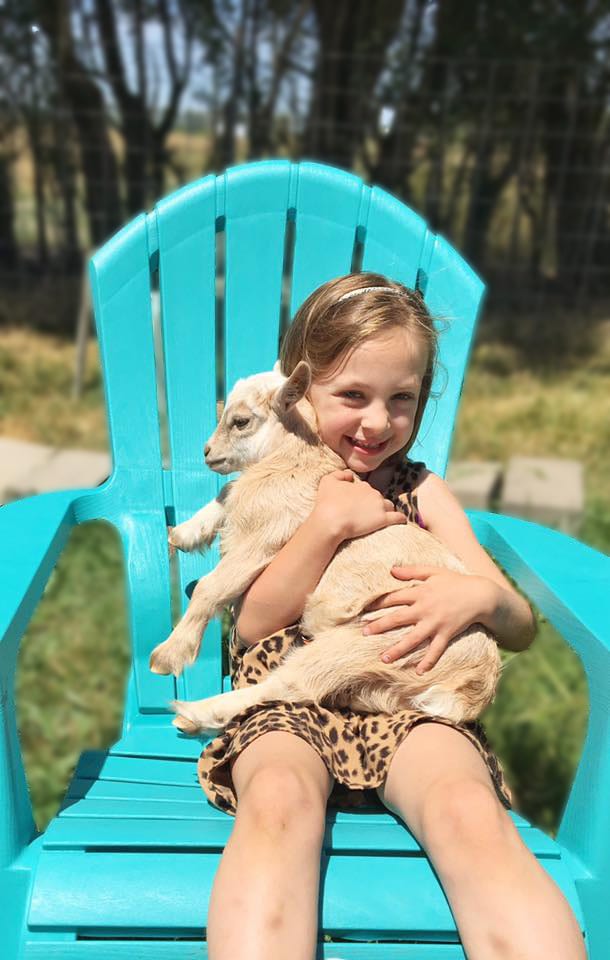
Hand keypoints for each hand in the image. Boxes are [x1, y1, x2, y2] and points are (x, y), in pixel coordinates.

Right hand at [312, 469, 407, 540]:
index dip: (362, 496)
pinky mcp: (383, 520)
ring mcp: (380, 507)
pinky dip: (400, 518)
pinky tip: (400, 521)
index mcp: (362, 486)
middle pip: (378, 497)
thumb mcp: (327, 481)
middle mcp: (373, 494)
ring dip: (386, 510)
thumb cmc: (327, 502)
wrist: (331, 520)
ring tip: (381, 517)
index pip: (367, 489)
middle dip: (374, 503)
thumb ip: (339, 474)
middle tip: (366, 513)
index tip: (357, 504)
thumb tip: (350, 475)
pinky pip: (398, 517)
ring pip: (389, 506)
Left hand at [362, 565, 497, 672]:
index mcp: (420, 592)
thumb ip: (412, 570)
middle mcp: (425, 609)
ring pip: (413, 639)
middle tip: (364, 633)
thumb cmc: (456, 581)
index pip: (393, 598)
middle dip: (380, 626)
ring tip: (383, 658)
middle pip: (398, 619)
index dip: (377, 603)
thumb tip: (391, 570)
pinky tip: (418, 672)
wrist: (480, 595)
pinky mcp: (447, 634)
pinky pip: (436, 650)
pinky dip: (428, 662)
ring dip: (398, 649)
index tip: (363, 609)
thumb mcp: (434, 571)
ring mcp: (435, 623)